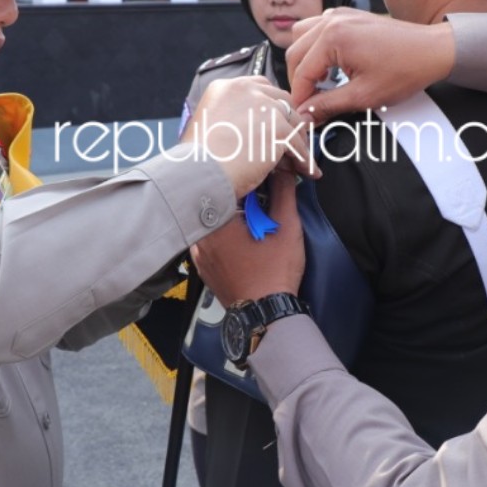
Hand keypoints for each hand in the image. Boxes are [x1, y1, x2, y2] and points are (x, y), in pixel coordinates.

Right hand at [181, 76, 316, 196]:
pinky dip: (304, 159)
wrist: (197, 173)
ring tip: (300, 159)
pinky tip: (306, 171)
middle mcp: (246, 90)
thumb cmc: (196, 158)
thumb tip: (254, 132)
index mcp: (226, 87)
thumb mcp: (208, 125)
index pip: (261, 88)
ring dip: (298, 141)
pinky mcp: (278, 128)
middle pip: (282, 100)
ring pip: (293, 121)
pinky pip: (298, 144)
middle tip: (292, 141)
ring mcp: (264, 107)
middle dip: (288, 121)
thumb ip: (231, 118)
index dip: (271, 107)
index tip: (276, 122)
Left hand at [191, 172, 303, 303]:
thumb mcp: (286, 226)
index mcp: (216, 221)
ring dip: (236, 219)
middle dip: (245, 201)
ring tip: (257, 229)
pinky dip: (228, 238)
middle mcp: (201, 237)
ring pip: (217, 222)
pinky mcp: (204, 267)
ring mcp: (200, 254)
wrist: (266, 314)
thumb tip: (282, 172)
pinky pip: (214, 242)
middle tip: (264, 211)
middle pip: (222, 203)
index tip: (266, 187)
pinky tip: (247, 245)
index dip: (253, 182)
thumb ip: (284, 192)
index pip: (231, 185)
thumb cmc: (274, 275)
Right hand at [286, 8, 456, 122]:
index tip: (301, 115)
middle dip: (299, 80)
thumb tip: (304, 117)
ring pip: (303, 37)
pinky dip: (317, 48)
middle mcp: (332, 20)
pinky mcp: (348, 16)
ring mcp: (340, 14)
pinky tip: (331, 66)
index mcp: (333, 37)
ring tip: (320, 83)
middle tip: (309, 103)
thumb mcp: (363, 96)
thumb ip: (327, 106)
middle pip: (295, 52)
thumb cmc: (405, 70)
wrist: (433, 51)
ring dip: (305, 61)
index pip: (301, 72)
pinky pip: (318, 29)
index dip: (299, 98)